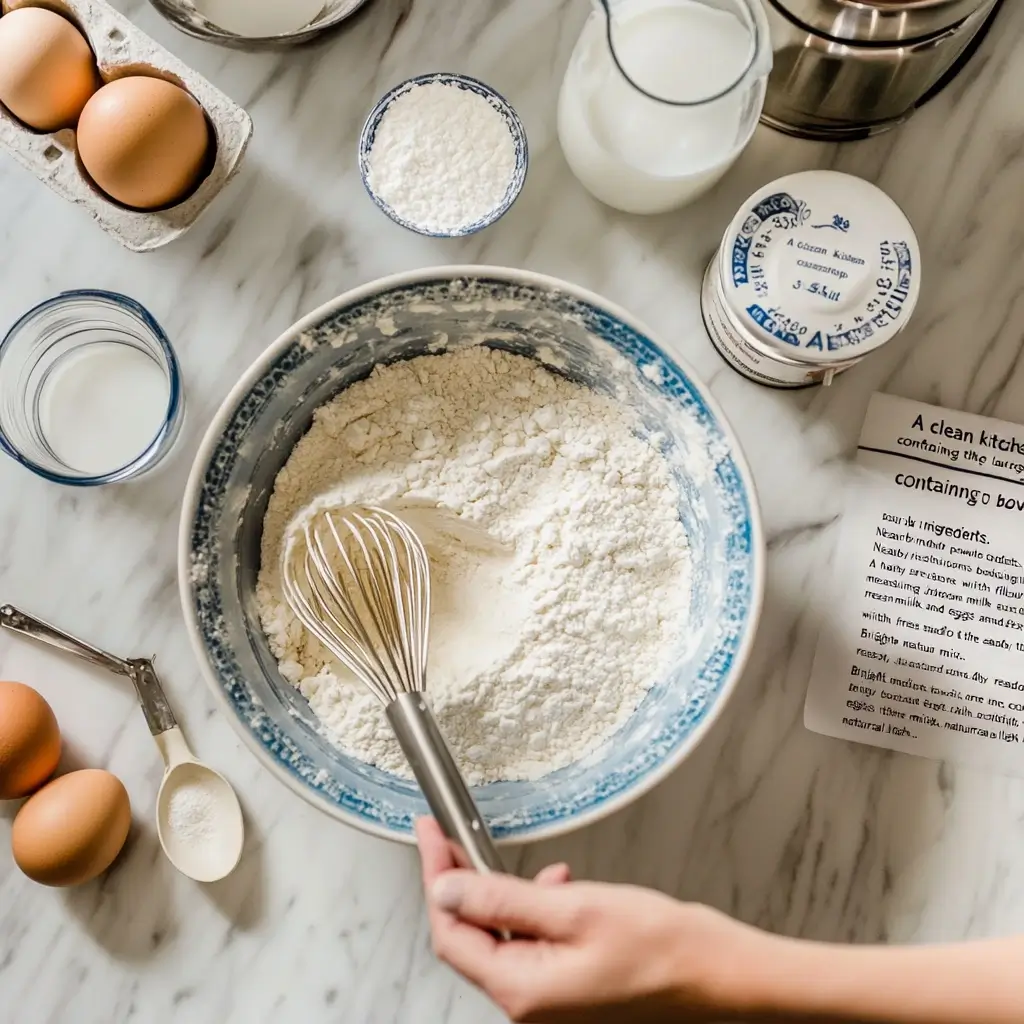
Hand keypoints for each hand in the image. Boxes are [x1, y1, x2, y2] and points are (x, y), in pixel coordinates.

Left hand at [416, 818, 767, 1022]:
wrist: (720, 976)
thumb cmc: (663, 949)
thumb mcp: (575, 908)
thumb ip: (504, 899)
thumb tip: (447, 889)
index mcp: (522, 990)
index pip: (450, 931)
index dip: (435, 876)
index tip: (430, 834)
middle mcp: (530, 1002)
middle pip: (470, 936)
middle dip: (463, 883)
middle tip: (456, 838)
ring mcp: (550, 998)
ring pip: (502, 937)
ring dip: (506, 894)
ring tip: (533, 867)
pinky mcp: (570, 987)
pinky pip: (532, 944)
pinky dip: (535, 911)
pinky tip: (561, 888)